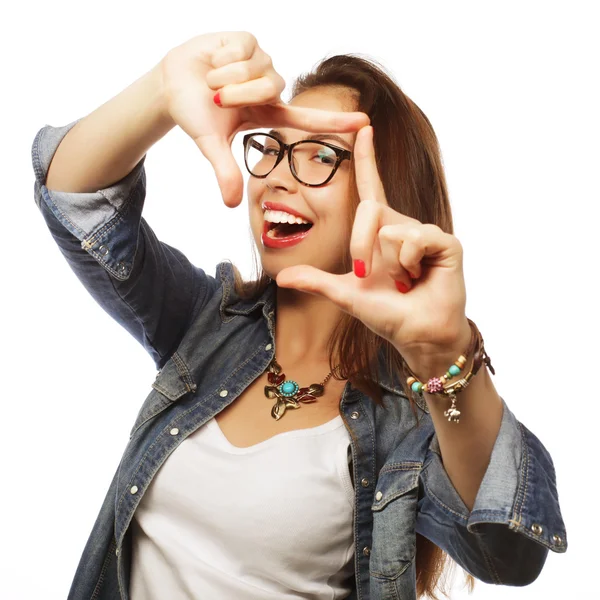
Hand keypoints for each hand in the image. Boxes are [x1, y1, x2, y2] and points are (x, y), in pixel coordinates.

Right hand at [158, 31, 368, 206]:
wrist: (171, 83)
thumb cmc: (194, 113)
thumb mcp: (210, 144)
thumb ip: (224, 171)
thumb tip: (231, 204)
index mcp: (268, 113)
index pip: (308, 119)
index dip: (335, 121)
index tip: (364, 122)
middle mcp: (270, 88)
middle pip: (270, 88)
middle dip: (238, 94)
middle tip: (216, 98)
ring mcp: (261, 63)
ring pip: (256, 69)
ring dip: (227, 77)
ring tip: (211, 80)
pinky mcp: (249, 40)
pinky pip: (243, 49)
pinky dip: (221, 58)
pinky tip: (213, 61)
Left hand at [275, 125, 469, 369]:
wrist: (415, 334)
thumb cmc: (386, 313)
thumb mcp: (346, 294)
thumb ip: (316, 281)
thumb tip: (281, 277)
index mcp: (380, 231)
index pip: (372, 188)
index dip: (367, 159)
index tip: (363, 128)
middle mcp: (402, 225)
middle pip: (369, 210)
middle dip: (360, 247)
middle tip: (366, 275)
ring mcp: (425, 232)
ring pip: (391, 229)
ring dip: (388, 266)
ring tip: (403, 282)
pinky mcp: (444, 242)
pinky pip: (414, 239)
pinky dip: (407, 265)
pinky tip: (417, 278)